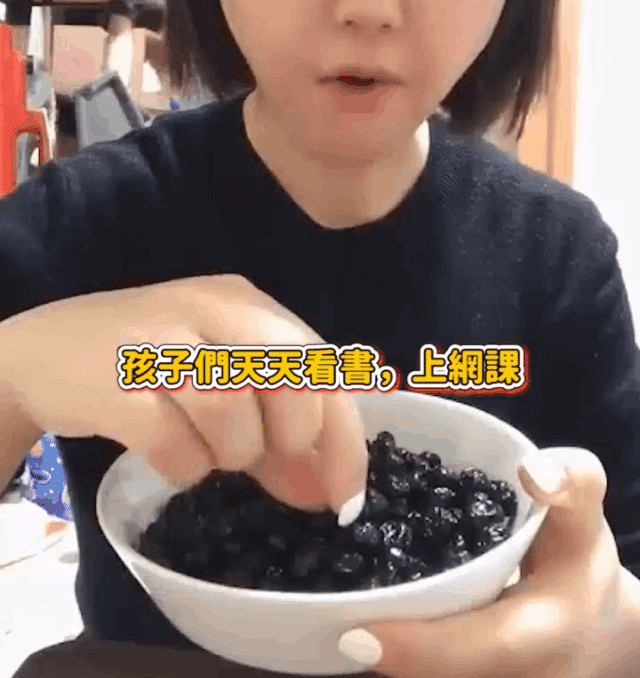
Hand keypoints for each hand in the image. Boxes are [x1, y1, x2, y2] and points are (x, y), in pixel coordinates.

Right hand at [0, 275, 367, 518]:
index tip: (346, 499)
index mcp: (248, 305)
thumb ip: (277, 440)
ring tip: (201, 449)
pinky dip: (182, 465)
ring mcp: (162, 337)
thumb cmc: (149, 372)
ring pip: (232, 411)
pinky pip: (175, 443)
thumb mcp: (223, 395)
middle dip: (286, 439)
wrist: (41, 352)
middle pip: (292, 380)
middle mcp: (212, 308)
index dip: (345, 439)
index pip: (324, 368)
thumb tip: (327, 497)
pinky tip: (166, 454)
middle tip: (253, 453)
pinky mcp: (117, 378)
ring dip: (227, 454)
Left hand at [338, 447, 638, 677]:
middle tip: (327, 621)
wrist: (591, 619)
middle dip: (384, 656)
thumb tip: (531, 471)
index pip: (478, 650)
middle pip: (438, 677)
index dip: (418, 648)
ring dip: (385, 657)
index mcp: (542, 632)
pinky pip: (429, 673)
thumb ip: (571, 481)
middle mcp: (515, 673)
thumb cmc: (578, 557)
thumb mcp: (584, 513)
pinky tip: (362, 618)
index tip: (355, 635)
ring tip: (334, 614)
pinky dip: (397, 654)